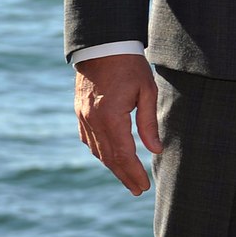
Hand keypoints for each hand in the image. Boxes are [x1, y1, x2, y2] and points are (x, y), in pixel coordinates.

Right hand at [74, 54, 161, 194]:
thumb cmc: (130, 66)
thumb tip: (155, 150)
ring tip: (127, 177)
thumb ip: (149, 122)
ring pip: (97, 151)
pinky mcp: (80, 113)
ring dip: (112, 166)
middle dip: (124, 175)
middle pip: (109, 158)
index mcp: (110, 117)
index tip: (144, 186)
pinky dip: (100, 152)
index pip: (124, 154)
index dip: (134, 172)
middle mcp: (93, 122)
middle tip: (137, 190)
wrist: (102, 47)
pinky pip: (89, 140)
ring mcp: (83, 118)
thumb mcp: (147, 91)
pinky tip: (110, 157)